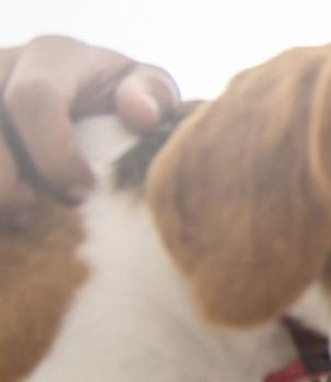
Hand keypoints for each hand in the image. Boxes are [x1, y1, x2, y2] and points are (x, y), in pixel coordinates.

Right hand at [0, 35, 178, 219]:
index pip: (33, 98)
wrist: (87, 105)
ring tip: (25, 211)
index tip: (83, 192)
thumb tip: (141, 115)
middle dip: (10, 186)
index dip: (53, 154)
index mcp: (52, 57)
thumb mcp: (148, 89)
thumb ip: (152, 96)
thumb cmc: (123, 100)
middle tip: (45, 209)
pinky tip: (10, 210)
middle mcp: (2, 67)